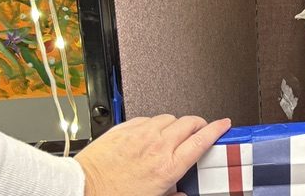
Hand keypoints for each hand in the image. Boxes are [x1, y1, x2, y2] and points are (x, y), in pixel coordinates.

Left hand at [76, 114, 230, 195]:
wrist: (81, 189)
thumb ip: (173, 194)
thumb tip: (181, 194)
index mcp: (168, 166)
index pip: (202, 139)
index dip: (217, 129)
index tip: (224, 125)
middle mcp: (157, 146)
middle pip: (189, 122)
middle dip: (198, 124)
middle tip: (199, 130)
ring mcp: (140, 134)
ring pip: (169, 117)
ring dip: (175, 124)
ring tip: (172, 134)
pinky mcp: (124, 128)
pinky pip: (147, 118)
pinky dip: (153, 124)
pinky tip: (149, 134)